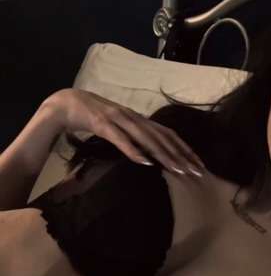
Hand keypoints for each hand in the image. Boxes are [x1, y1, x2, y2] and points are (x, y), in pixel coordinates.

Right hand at [42, 89, 204, 175]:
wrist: (67, 103)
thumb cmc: (95, 118)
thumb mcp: (120, 128)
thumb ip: (135, 138)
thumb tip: (151, 154)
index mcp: (139, 119)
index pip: (168, 134)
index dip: (185, 149)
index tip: (198, 165)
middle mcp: (134, 117)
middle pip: (163, 137)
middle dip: (181, 155)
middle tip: (195, 172)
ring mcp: (119, 119)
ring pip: (147, 138)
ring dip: (163, 154)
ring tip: (177, 169)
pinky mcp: (103, 124)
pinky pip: (121, 139)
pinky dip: (134, 151)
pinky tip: (145, 163)